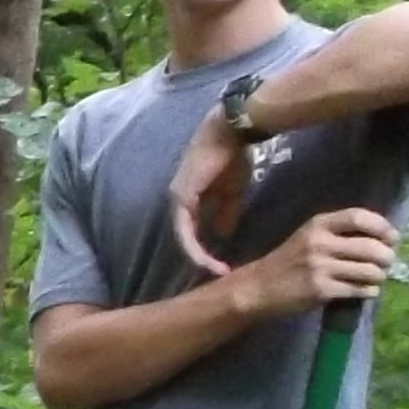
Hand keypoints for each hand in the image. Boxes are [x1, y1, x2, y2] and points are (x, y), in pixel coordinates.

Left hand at [169, 104, 255, 274]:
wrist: (231, 133)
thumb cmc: (232, 157)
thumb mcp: (232, 192)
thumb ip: (225, 213)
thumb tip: (223, 235)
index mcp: (190, 199)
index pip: (193, 231)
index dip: (205, 250)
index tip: (223, 266)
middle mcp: (179, 201)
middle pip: (186, 238)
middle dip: (201, 259)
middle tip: (218, 275)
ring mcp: (177, 199)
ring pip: (183, 238)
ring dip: (199, 258)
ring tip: (216, 273)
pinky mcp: (181, 197)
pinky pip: (185, 230)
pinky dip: (195, 247)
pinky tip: (207, 260)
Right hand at [230, 204, 396, 315]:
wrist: (259, 287)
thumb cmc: (289, 261)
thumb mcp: (309, 237)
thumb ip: (339, 233)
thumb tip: (381, 239)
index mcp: (318, 224)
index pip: (359, 217)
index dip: (382, 227)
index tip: (392, 238)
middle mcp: (320, 243)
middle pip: (370, 247)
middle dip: (386, 257)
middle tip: (387, 263)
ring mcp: (320, 267)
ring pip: (368, 271)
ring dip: (379, 276)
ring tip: (375, 278)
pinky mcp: (321, 290)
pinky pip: (358, 289)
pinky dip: (368, 291)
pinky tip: (366, 291)